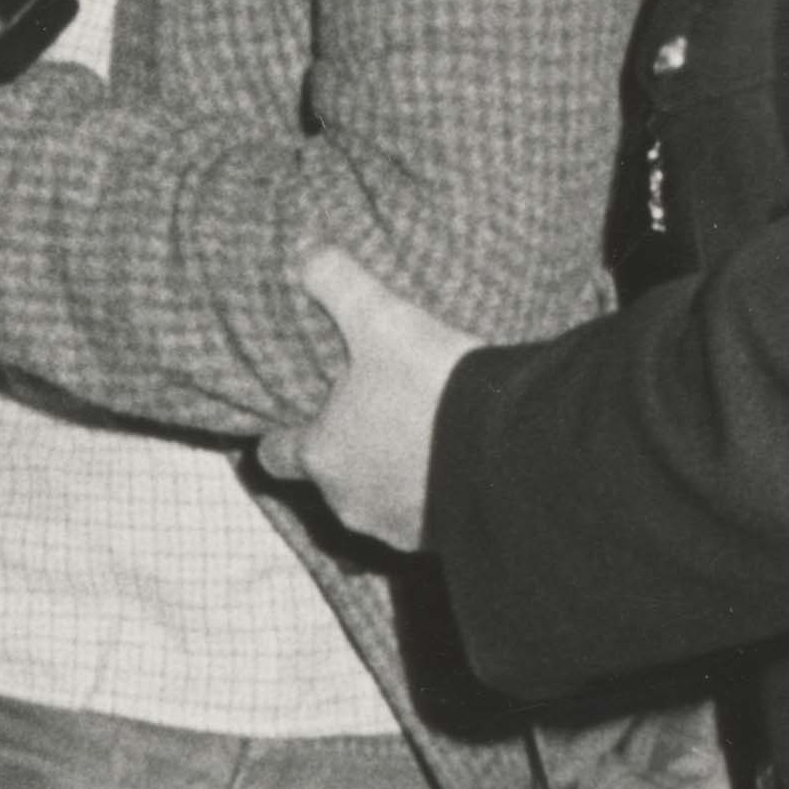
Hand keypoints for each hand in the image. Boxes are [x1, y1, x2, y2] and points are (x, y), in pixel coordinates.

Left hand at [269, 245, 474, 552]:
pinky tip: (450, 463)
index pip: (275, 454)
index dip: (282, 434)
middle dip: (345, 448)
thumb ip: (336, 280)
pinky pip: (420, 518)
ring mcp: (393, 527)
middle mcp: (348, 500)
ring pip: (375, 499)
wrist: (512, 449)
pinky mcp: (437, 541)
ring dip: (388, 474)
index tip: (294, 417)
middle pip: (329, 476)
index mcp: (321, 454)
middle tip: (372, 412)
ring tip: (417, 436)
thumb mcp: (380, 317)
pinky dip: (427, 495)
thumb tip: (303, 246)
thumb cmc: (432, 386)